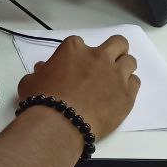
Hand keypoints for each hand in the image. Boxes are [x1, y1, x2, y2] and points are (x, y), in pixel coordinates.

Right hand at [17, 35, 140, 138]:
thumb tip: (43, 69)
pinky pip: (135, 83)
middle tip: (107, 63)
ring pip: (130, 61)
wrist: (59, 123)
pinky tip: (118, 95)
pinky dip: (128, 86)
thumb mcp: (31, 82)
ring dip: (123, 68)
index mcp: (74, 49)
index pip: (79, 43)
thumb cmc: (41, 100)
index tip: (73, 66)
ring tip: (114, 81)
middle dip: (114, 50)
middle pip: (117, 43)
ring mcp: (115, 75)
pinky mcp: (127, 94)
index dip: (77, 55)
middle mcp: (99, 57)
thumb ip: (40, 72)